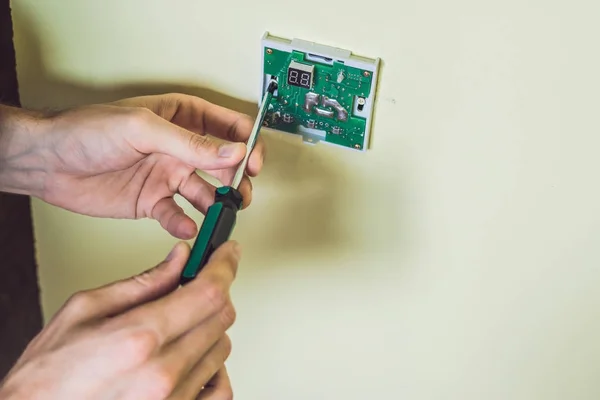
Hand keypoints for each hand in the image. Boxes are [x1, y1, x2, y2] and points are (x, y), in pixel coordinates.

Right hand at [0, 241, 240, 398]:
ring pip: (222, 348)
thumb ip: (143, 282)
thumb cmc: (48, 375)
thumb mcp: (85, 311)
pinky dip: (215, 368)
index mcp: (139, 338)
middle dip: (216, 290)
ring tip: (181, 325)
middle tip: (199, 282)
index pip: (208, 292)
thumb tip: (180, 258)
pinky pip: (222, 389)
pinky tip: (195, 359)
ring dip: (210, 327)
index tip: (228, 253)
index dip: (225, 265)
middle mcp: (162, 373)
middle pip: (221, 317)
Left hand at [1, 94, 263, 238]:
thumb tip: (232, 152)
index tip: (254, 162)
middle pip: (224, 165)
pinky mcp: (153, 202)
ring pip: (206, 194)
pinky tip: (185, 226)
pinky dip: (185, 224)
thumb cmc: (87, 130)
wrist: (48, 162)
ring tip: (217, 215)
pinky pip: (178, 215)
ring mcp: (168, 176)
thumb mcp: (144, 128)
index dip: (247, 143)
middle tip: (239, 194)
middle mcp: (179, 148)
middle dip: (237, 180)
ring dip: (216, 206)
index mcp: (182, 118)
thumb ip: (191, 143)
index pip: (228, 127)